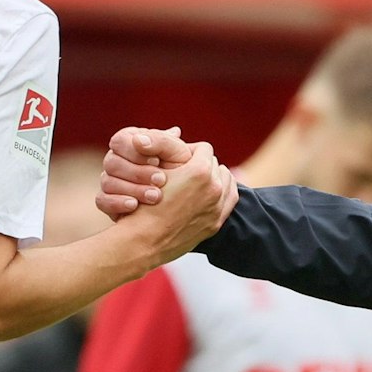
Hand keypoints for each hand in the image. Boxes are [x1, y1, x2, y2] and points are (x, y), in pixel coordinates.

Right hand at [99, 127, 193, 218]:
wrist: (184, 202)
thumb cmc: (183, 171)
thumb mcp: (178, 153)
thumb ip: (161, 141)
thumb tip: (138, 140)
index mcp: (130, 141)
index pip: (120, 141)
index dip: (136, 152)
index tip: (157, 161)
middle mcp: (116, 159)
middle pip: (112, 162)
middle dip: (138, 173)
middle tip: (161, 180)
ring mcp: (110, 180)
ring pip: (108, 181)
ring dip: (133, 189)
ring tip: (155, 197)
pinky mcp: (108, 201)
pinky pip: (102, 200)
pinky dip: (117, 203)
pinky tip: (134, 206)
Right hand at [109, 142, 235, 262]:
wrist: (143, 241)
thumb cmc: (142, 204)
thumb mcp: (154, 170)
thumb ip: (168, 149)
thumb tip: (177, 130)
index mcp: (199, 171)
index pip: (203, 148)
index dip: (190, 150)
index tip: (181, 156)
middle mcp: (213, 188)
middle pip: (215, 163)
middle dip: (203, 163)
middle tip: (188, 168)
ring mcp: (217, 207)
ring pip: (226, 179)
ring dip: (214, 177)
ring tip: (200, 179)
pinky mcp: (216, 222)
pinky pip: (230, 198)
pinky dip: (222, 192)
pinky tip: (211, 191)